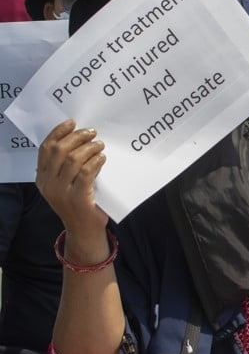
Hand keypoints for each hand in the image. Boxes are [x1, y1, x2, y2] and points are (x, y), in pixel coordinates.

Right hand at [36, 119, 108, 236]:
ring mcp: (61, 192)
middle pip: (59, 151)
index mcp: (42, 178)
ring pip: (73, 159)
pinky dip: (95, 161)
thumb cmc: (78, 203)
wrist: (84, 230)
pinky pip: (86, 172)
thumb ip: (64, 167)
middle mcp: (48, 184)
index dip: (58, 132)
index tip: (72, 123)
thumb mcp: (64, 184)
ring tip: (100, 145)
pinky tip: (102, 158)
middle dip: (76, 137)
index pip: (45, 149)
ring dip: (89, 148)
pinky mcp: (78, 198)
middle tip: (92, 133)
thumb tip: (78, 138)